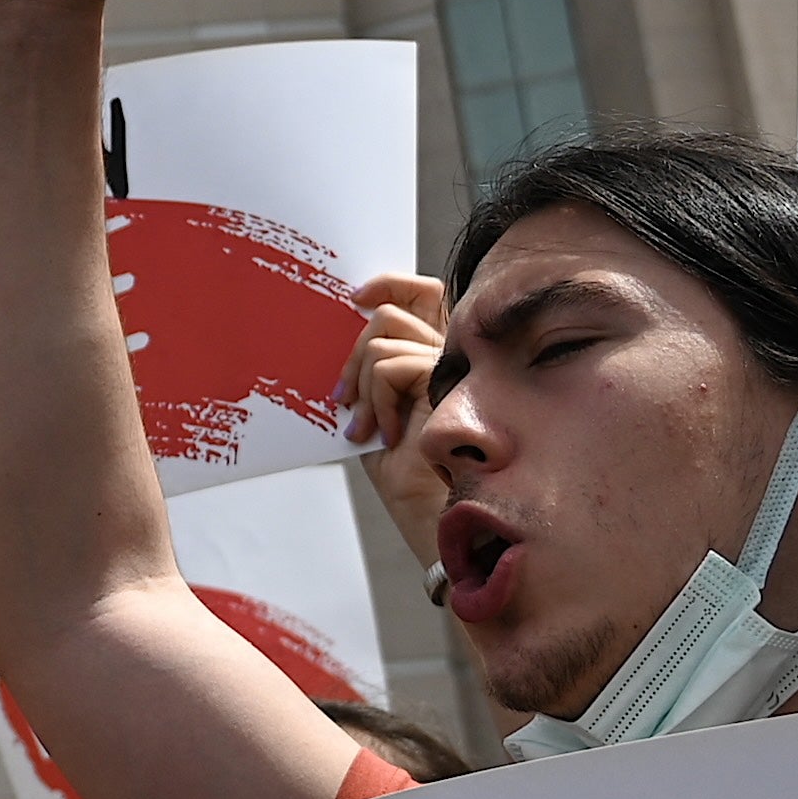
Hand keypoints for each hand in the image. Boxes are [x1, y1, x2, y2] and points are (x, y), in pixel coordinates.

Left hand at [346, 270, 453, 567]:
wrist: (434, 514)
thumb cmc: (408, 472)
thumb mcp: (379, 413)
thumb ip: (373, 374)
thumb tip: (348, 338)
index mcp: (437, 355)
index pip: (421, 294)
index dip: (388, 284)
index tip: (355, 297)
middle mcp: (451, 354)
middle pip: (395, 310)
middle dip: (353, 354)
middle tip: (344, 399)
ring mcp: (454, 365)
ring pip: (383, 339)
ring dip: (362, 387)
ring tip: (367, 429)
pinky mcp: (449, 381)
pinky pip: (391, 366)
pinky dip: (376, 402)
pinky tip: (386, 436)